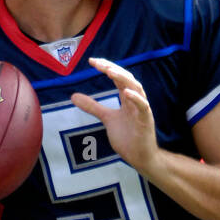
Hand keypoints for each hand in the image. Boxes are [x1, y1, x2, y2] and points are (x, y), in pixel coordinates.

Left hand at [71, 57, 159, 177]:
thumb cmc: (128, 138)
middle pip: (126, 78)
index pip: (118, 78)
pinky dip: (135, 98)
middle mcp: (136, 100)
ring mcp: (142, 110)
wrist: (140, 158)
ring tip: (110, 71)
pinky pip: (143, 106)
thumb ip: (93, 107)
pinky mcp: (146, 120)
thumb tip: (73, 96)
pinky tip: (125, 92)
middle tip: (98, 63)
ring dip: (123, 78)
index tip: (92, 61)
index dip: (106, 68)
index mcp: (127, 98)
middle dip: (112, 69)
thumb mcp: (107, 119)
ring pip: (136, 88)